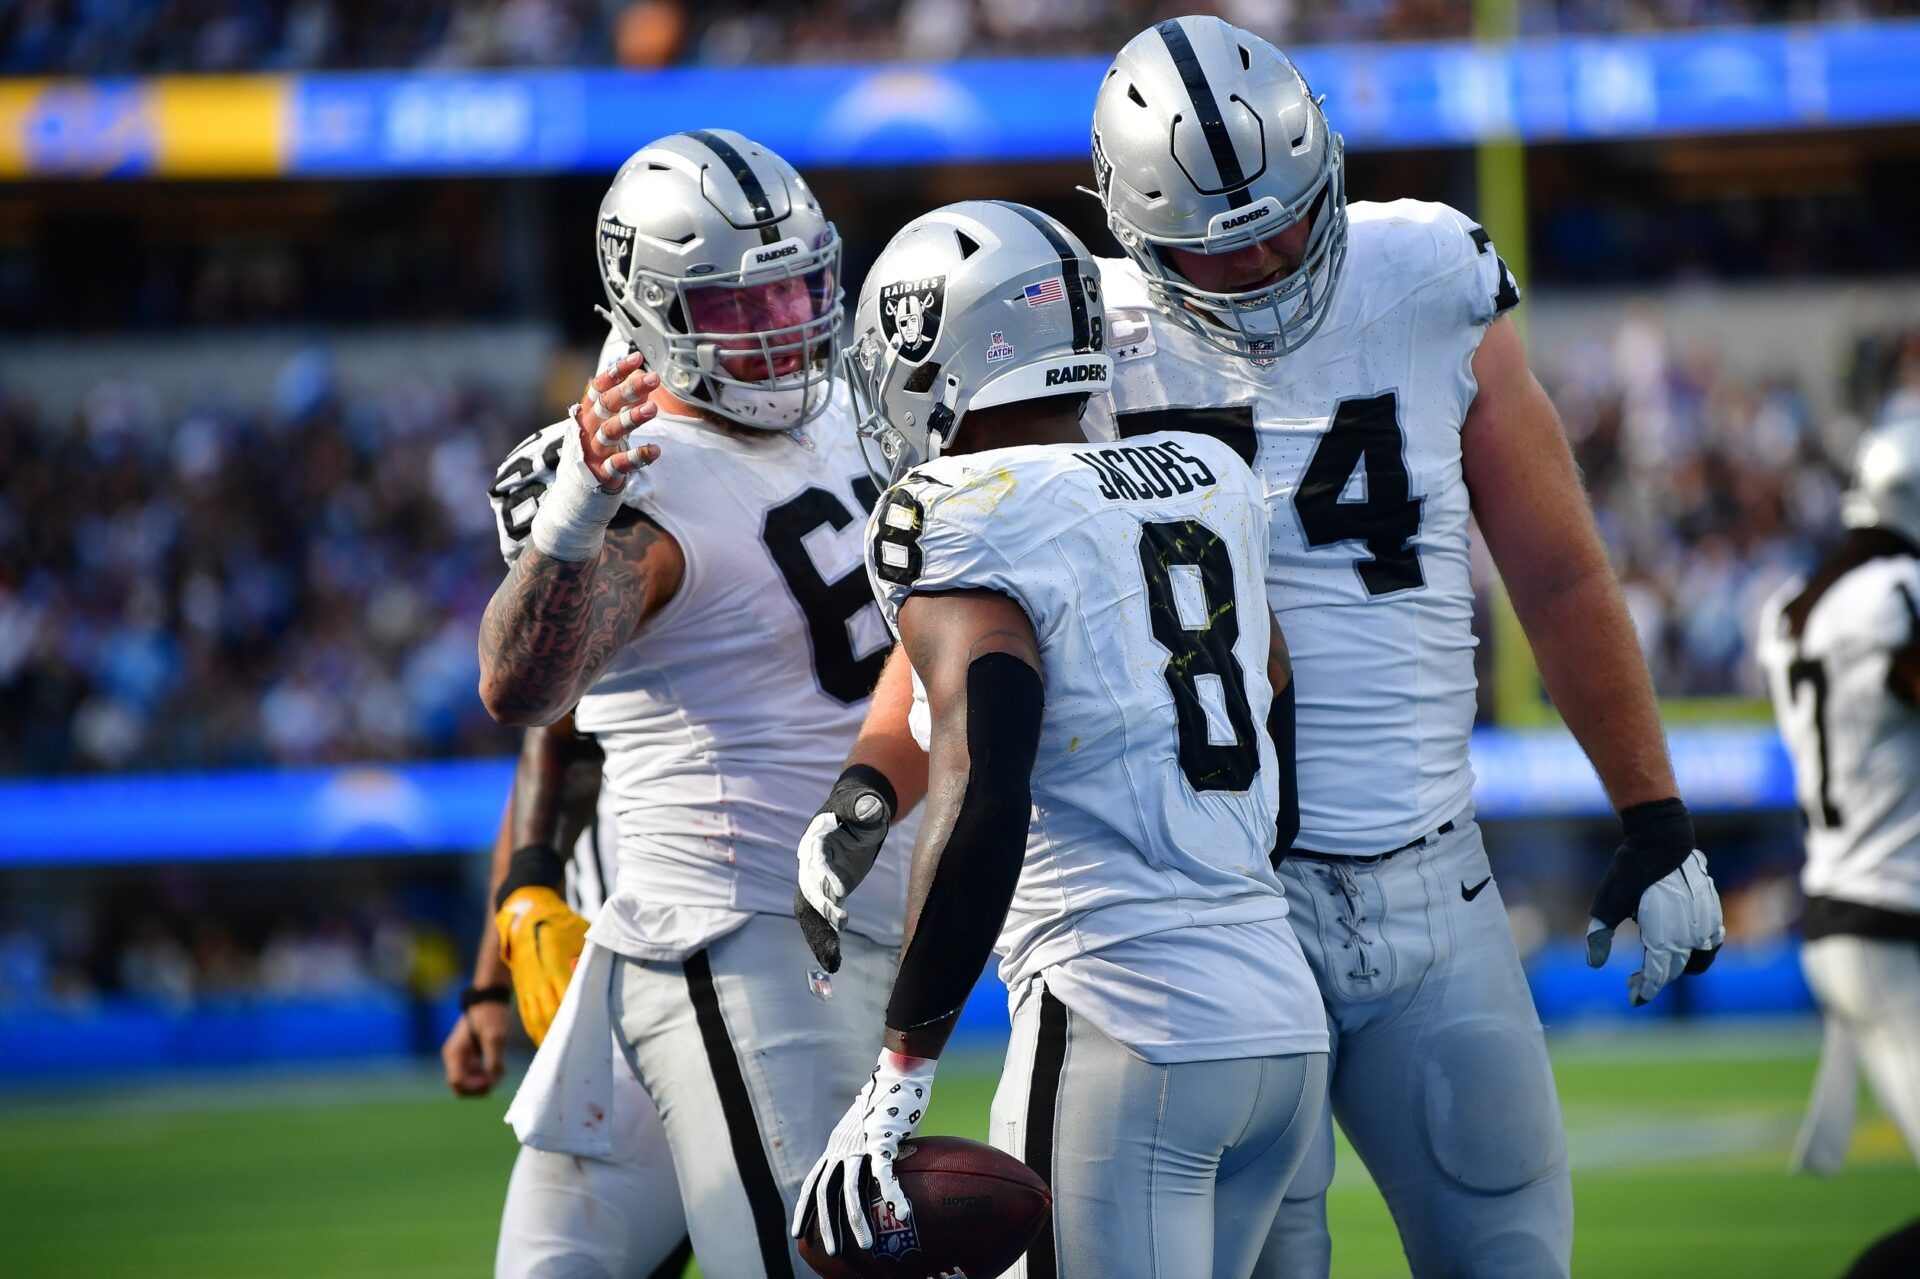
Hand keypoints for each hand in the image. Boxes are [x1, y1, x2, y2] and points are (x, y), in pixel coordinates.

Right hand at [442, 1001, 508, 1095]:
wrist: (491, 997)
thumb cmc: (492, 1014)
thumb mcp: (495, 1037)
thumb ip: (493, 1061)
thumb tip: (494, 1080)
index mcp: (454, 1053)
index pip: (457, 1082)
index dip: (474, 1087)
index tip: (493, 1080)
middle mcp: (452, 1056)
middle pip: (459, 1085)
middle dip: (478, 1088)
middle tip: (497, 1080)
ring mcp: (459, 1056)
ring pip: (466, 1081)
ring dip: (482, 1083)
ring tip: (499, 1073)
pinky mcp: (468, 1055)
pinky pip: (472, 1074)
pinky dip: (483, 1076)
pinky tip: (498, 1070)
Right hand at [496, 887, 589, 1043]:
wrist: (525, 915)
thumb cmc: (560, 922)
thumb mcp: (581, 932)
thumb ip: (590, 953)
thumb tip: (605, 967)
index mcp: (556, 965)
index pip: (570, 997)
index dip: (580, 1015)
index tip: (593, 1032)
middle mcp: (540, 980)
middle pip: (554, 1014)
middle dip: (567, 1036)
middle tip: (581, 1054)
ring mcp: (528, 986)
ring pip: (538, 1019)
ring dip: (550, 1039)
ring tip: (564, 1058)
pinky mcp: (522, 988)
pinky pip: (528, 1016)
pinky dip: (536, 1032)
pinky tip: (546, 1045)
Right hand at [575, 352, 661, 490]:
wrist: (580, 486)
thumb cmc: (598, 445)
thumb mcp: (608, 420)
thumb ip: (624, 402)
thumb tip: (642, 379)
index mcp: (588, 412)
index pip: (599, 386)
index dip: (616, 372)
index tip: (636, 357)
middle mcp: (588, 428)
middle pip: (606, 405)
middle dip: (629, 390)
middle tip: (654, 379)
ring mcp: (594, 451)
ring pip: (610, 432)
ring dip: (631, 419)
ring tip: (653, 408)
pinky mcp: (602, 473)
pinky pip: (619, 465)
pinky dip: (638, 457)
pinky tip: (656, 450)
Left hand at [792, 1050, 936, 1256]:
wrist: (899, 1070)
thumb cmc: (891, 1098)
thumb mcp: (871, 1128)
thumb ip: (870, 1150)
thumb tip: (881, 1170)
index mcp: (837, 1145)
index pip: (813, 1182)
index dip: (804, 1209)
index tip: (798, 1234)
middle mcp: (842, 1146)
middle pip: (826, 1192)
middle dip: (826, 1225)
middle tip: (831, 1253)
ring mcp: (860, 1143)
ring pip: (851, 1189)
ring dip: (857, 1220)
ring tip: (866, 1246)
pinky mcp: (882, 1139)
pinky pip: (885, 1172)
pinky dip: (892, 1194)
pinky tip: (902, 1214)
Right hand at [794, 767, 896, 972]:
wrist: (857, 812)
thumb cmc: (862, 805)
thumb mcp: (865, 803)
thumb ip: (865, 807)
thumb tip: (871, 808)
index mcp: (816, 838)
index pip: (816, 860)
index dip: (824, 876)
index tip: (840, 893)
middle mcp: (810, 862)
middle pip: (809, 888)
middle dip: (822, 908)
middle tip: (840, 923)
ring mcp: (817, 879)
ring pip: (811, 910)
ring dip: (818, 933)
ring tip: (832, 959)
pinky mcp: (827, 892)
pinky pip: (820, 918)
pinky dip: (825, 938)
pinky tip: (834, 960)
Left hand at [1587, 799, 1725, 1005]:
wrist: (1663, 840)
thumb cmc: (1630, 872)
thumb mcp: (1607, 903)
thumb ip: (1600, 935)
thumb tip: (1593, 964)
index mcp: (1663, 937)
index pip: (1657, 976)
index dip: (1645, 990)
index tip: (1634, 998)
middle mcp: (1688, 936)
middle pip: (1675, 969)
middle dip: (1655, 978)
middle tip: (1634, 979)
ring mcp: (1705, 924)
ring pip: (1698, 960)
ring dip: (1679, 967)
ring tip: (1660, 964)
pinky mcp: (1713, 911)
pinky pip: (1712, 942)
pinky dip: (1699, 951)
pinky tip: (1683, 946)